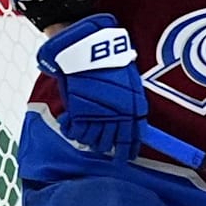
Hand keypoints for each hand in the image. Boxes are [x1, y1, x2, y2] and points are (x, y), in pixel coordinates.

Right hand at [37, 13, 146, 160]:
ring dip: (92, 141)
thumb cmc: (111, 60)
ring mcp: (97, 115)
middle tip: (106, 150)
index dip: (129, 148)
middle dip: (109, 147)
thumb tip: (131, 113)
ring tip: (90, 139)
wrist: (88, 48)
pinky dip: (74, 132)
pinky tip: (72, 128)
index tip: (127, 157)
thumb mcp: (129, 79)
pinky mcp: (78, 111)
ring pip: (95, 140)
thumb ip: (129, 99)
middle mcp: (117, 115)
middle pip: (112, 142)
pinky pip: (77, 132)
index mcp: (133, 107)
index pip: (133, 135)